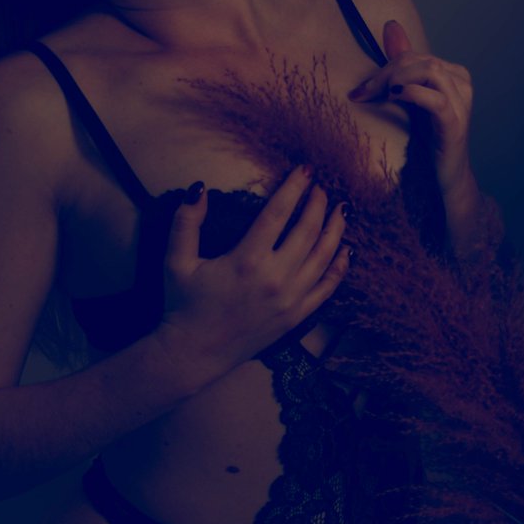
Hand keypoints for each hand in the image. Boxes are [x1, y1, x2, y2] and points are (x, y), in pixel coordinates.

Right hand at [158, 166, 350, 369]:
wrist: (195, 352)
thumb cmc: (183, 305)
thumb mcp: (176, 260)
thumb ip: (186, 222)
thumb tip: (198, 188)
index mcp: (246, 260)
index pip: (278, 213)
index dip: (294, 188)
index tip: (305, 170)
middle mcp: (274, 278)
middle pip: (308, 231)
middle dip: (318, 204)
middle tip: (322, 187)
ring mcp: (290, 299)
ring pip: (324, 256)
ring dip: (335, 229)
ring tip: (342, 209)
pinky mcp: (296, 316)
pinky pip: (327, 287)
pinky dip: (340, 266)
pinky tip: (346, 250)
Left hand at [348, 19, 476, 198]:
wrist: (445, 177)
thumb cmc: (427, 139)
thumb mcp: (411, 97)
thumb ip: (402, 64)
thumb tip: (391, 25)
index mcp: (453, 73)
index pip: (415, 56)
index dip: (385, 67)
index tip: (361, 90)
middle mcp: (462, 83)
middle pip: (421, 60)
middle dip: (387, 73)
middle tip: (364, 93)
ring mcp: (462, 103)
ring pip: (431, 70)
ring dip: (399, 79)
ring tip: (383, 96)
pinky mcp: (456, 123)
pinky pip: (436, 99)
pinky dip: (412, 93)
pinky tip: (396, 99)